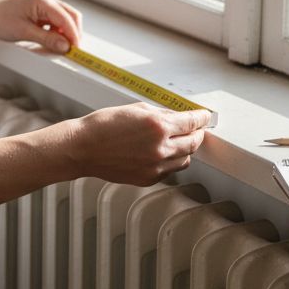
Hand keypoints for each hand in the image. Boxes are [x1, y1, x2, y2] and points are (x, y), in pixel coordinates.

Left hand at [0, 0, 82, 53]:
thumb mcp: (24, 32)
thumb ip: (47, 39)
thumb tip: (65, 46)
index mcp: (42, 0)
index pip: (66, 18)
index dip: (73, 35)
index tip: (76, 49)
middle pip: (69, 16)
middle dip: (72, 33)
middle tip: (72, 50)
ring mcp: (42, 3)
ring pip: (63, 18)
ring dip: (64, 33)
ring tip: (59, 47)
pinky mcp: (39, 10)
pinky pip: (54, 20)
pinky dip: (56, 31)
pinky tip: (51, 41)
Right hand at [64, 104, 211, 185]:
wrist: (83, 149)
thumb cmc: (103, 126)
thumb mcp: (136, 109)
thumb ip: (161, 114)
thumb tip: (179, 117)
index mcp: (158, 126)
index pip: (193, 122)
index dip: (202, 118)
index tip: (205, 116)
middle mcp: (160, 148)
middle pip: (194, 142)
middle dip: (197, 133)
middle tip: (196, 128)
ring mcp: (156, 166)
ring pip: (185, 159)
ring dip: (186, 149)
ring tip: (176, 141)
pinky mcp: (149, 178)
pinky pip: (170, 170)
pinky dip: (171, 161)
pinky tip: (160, 153)